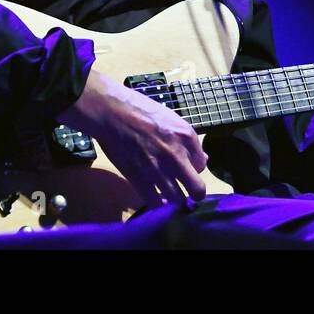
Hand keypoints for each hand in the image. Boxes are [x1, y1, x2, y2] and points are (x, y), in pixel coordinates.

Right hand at [58, 67, 208, 209]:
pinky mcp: (139, 179)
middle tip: (188, 190)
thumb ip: (187, 141)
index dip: (194, 167)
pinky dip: (157, 203)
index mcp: (186, 137)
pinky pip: (155, 203)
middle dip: (195, 192)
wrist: (112, 112)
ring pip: (177, 199)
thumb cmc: (141, 109)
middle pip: (197, 190)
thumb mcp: (172, 119)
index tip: (186, 166)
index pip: (202, 165)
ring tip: (170, 193)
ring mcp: (158, 170)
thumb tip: (201, 158)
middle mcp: (176, 156)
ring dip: (175, 198)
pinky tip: (156, 196)